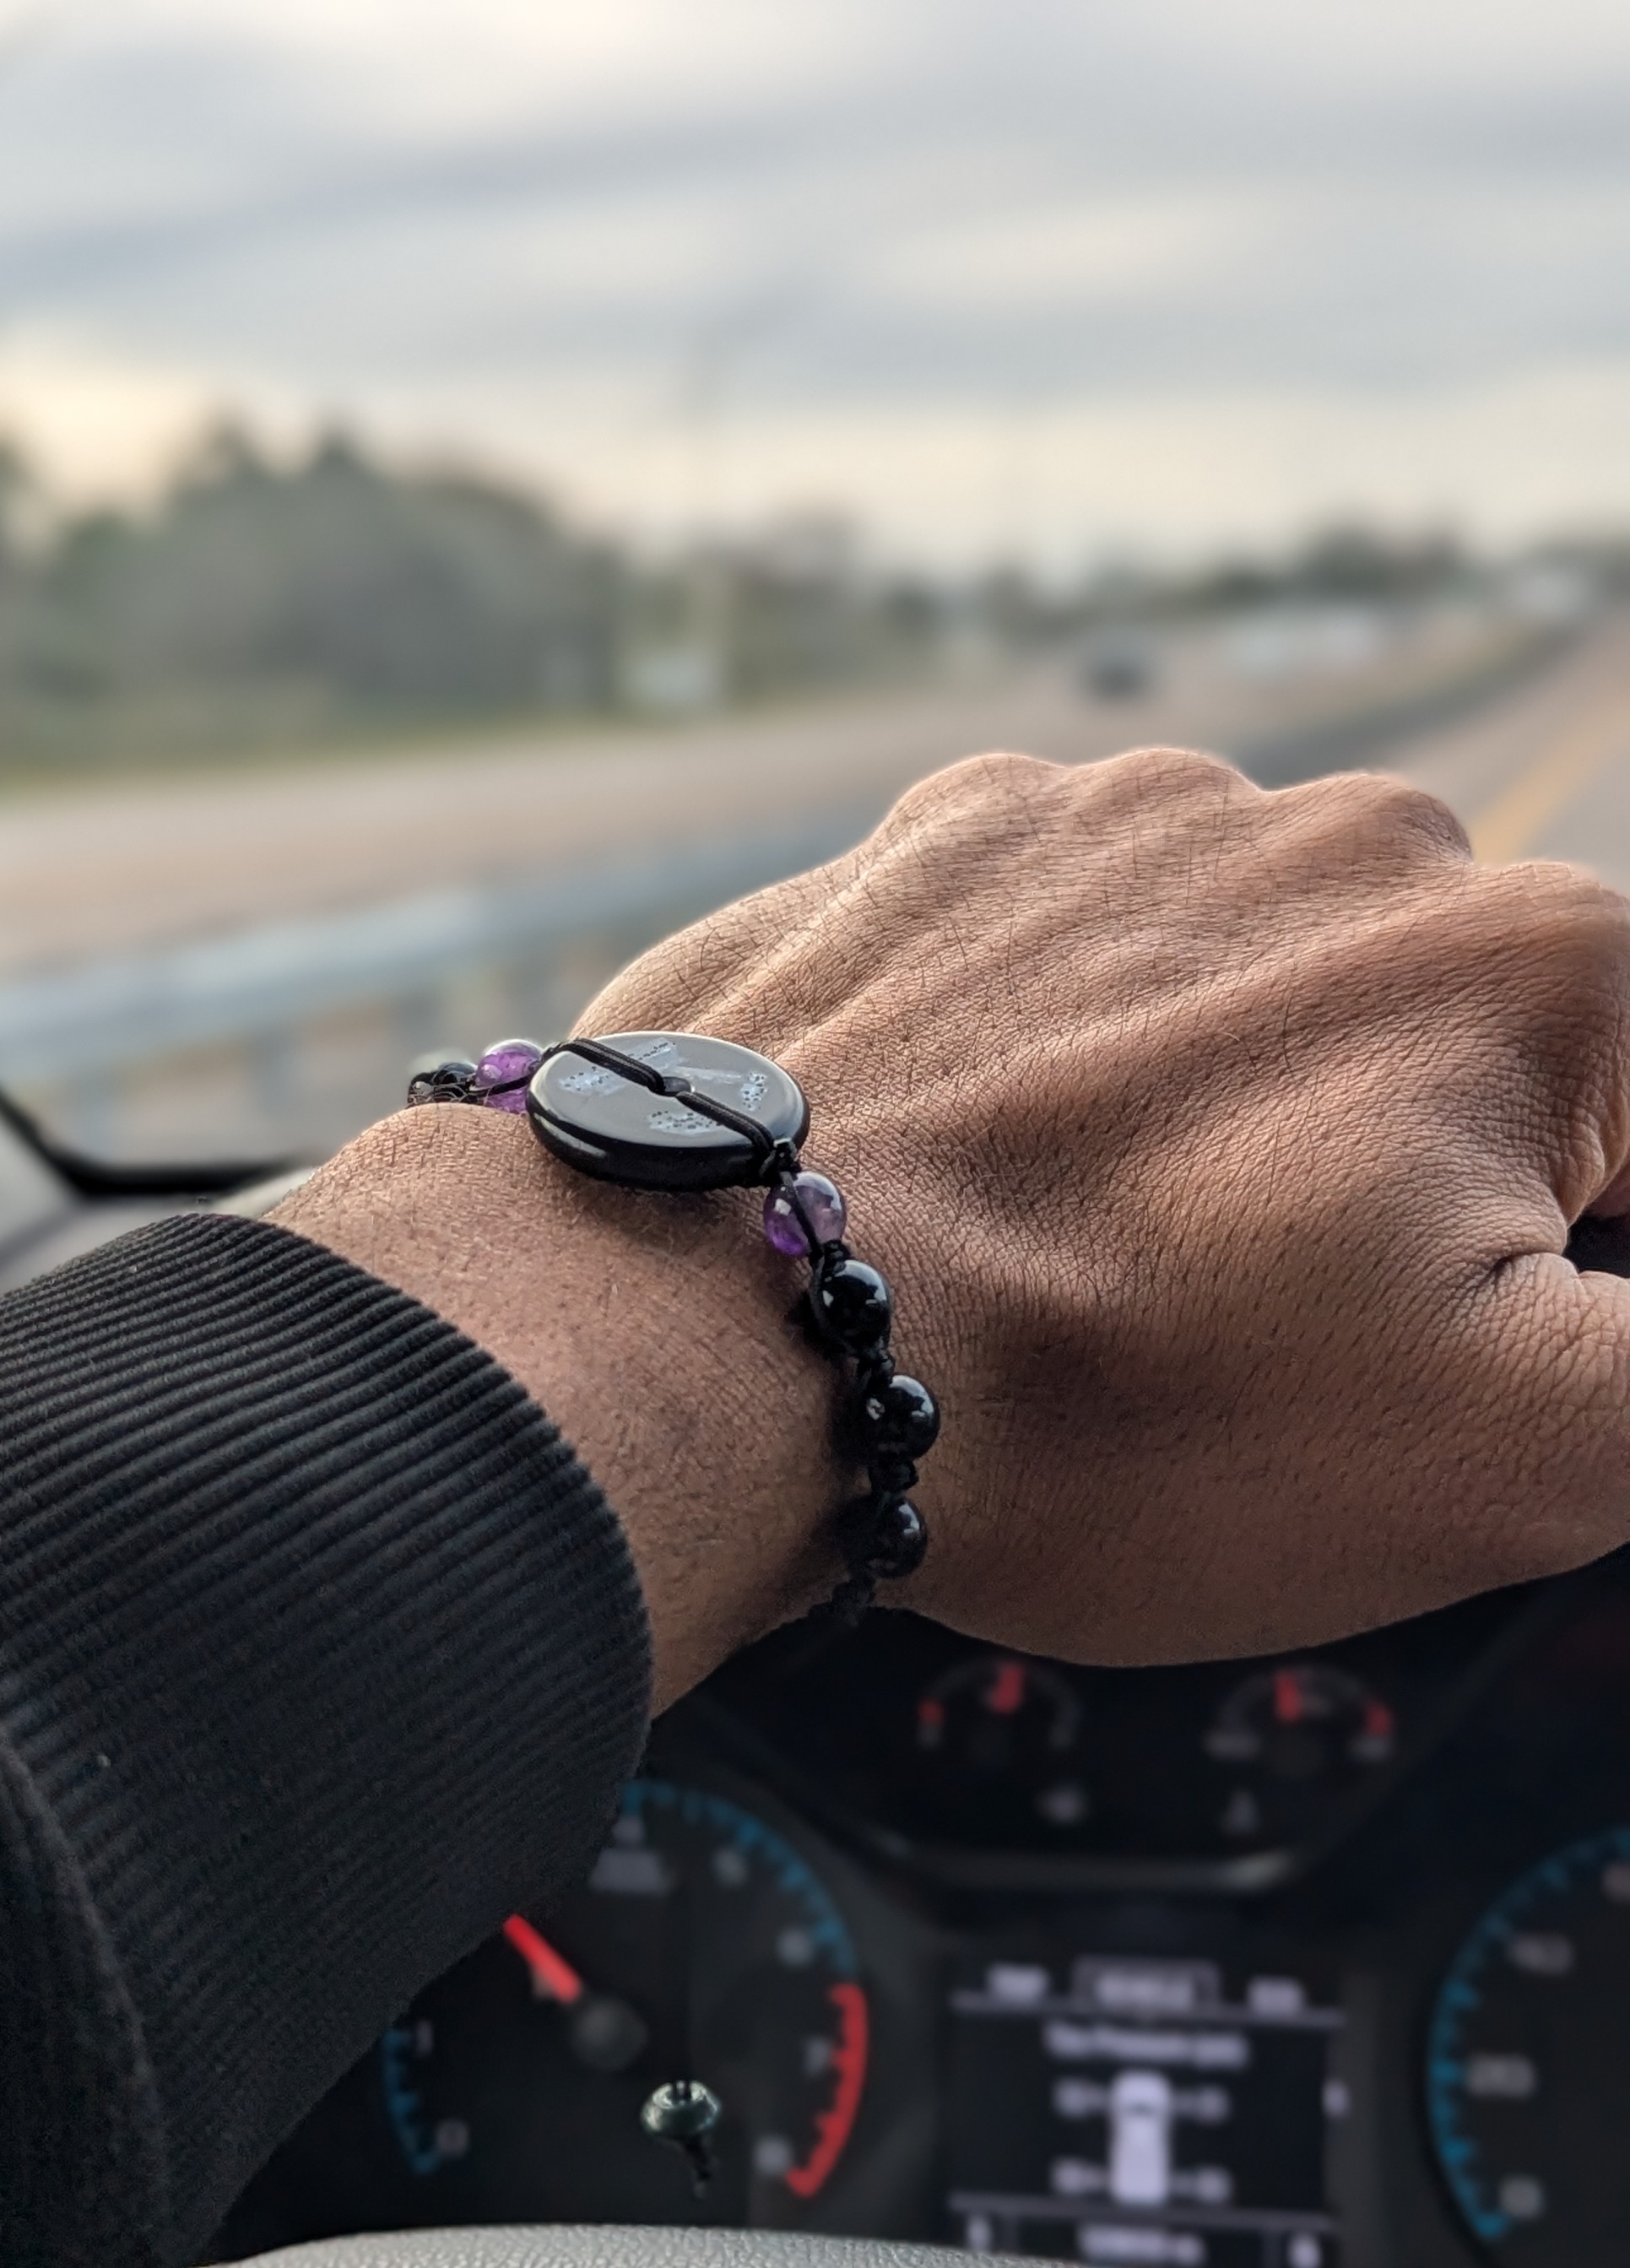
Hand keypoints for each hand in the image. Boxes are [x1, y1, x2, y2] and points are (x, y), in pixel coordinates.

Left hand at [279, 745, 1629, 1689]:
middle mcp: (1353, 835)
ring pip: (1263, 1001)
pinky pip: (1072, 952)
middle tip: (1248, 1336)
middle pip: (1458, 1058)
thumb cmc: (1118, 1400)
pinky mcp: (954, 839)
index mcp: (1544, 960)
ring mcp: (1132, 813)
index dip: (1560, 1283)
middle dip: (1401, 1194)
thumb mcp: (1525, 1454)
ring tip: (1101, 1257)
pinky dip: (1059, 1054)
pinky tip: (994, 1167)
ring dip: (1227, 1121)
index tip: (1417, 1355)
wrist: (722, 1326)